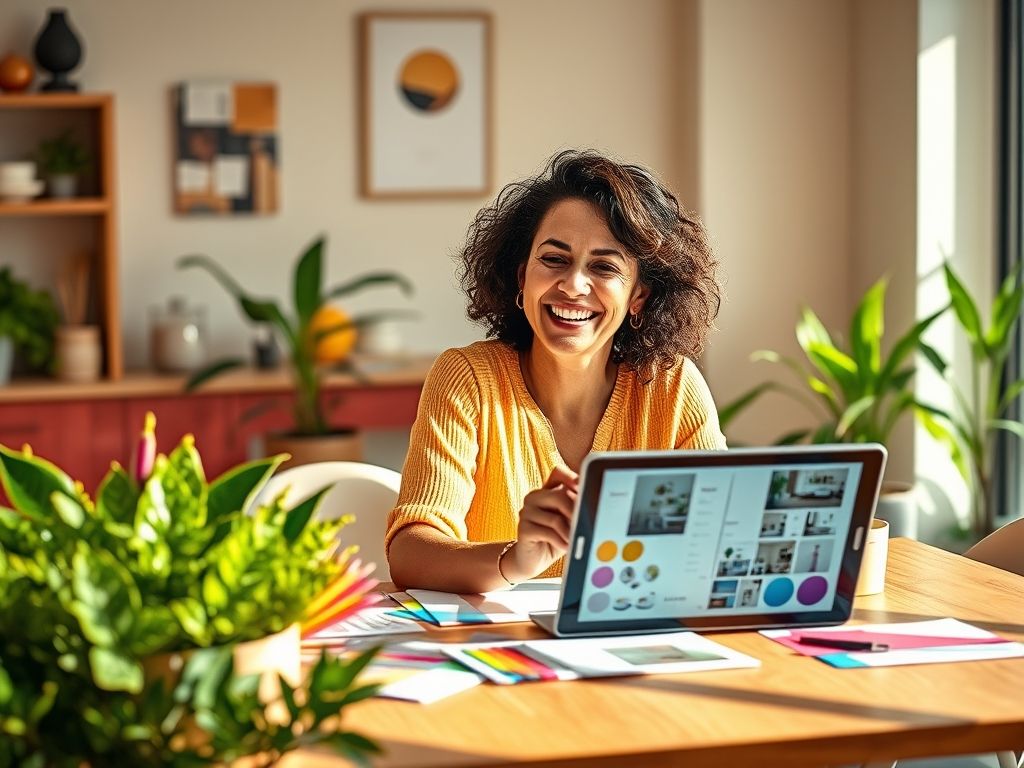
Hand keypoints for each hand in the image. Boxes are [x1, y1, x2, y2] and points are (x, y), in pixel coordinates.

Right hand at [503, 466, 578, 581]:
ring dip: (570, 533)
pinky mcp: (523, 528)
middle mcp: (534, 497)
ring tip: (575, 541)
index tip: (585, 488)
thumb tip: (589, 504)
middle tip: (586, 526)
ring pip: (555, 518)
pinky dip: (560, 542)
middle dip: (576, 513)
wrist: (533, 559)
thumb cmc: (554, 538)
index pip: (558, 473)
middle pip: (560, 496)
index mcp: (546, 491)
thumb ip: (575, 509)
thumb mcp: (567, 521)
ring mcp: (526, 512)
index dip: (572, 477)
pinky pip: (547, 533)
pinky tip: (565, 547)